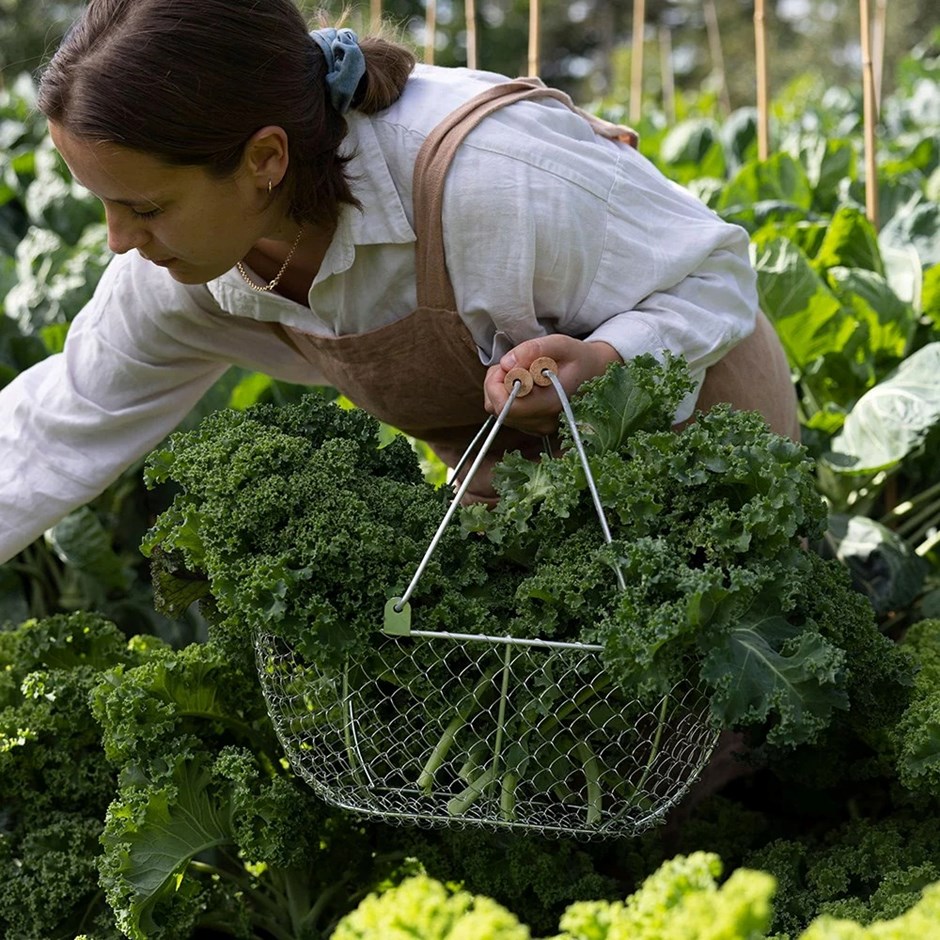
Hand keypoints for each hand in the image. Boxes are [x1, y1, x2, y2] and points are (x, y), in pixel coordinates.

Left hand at [483, 336, 621, 434]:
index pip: (506, 405)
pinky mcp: (531, 426)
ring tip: (519, 371)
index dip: (497, 383)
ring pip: (497, 410)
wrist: (594, 373)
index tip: (510, 364)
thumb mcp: (560, 344)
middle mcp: (542, 423)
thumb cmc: (577, 358)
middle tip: (514, 363)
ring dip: (499, 387)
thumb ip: (533, 350)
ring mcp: (537, 428)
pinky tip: (520, 383)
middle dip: (495, 382)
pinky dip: (504, 395)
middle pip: (496, 408)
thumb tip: (506, 363)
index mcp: (550, 405)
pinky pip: (504, 413)